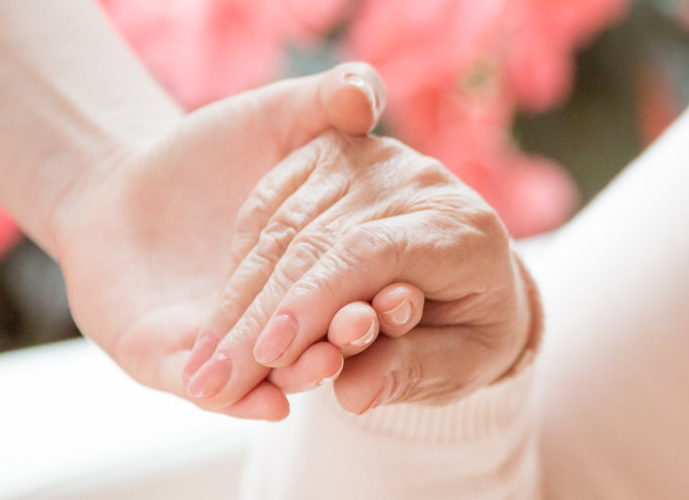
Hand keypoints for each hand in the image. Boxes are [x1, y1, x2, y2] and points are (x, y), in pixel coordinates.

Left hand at [49, 63, 385, 419]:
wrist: (112, 182)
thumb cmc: (209, 148)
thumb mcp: (280, 116)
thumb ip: (327, 102)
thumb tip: (361, 94)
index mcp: (320, 267)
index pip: (357, 284)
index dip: (381, 293)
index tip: (406, 295)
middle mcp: (280, 316)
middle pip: (318, 333)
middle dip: (341, 337)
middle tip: (364, 334)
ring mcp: (224, 344)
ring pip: (271, 373)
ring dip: (302, 375)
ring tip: (322, 370)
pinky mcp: (160, 359)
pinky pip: (204, 390)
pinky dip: (240, 404)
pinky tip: (269, 406)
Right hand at [181, 132, 537, 413]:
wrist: (482, 279)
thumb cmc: (474, 330)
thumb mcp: (464, 366)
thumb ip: (411, 374)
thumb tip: (351, 393)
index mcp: (463, 233)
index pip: (368, 254)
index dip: (313, 303)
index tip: (268, 357)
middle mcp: (419, 184)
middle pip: (318, 242)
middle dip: (260, 317)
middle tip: (215, 383)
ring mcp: (373, 161)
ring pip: (283, 225)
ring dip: (237, 299)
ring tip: (206, 367)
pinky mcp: (330, 154)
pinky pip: (268, 207)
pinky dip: (241, 265)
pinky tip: (221, 322)